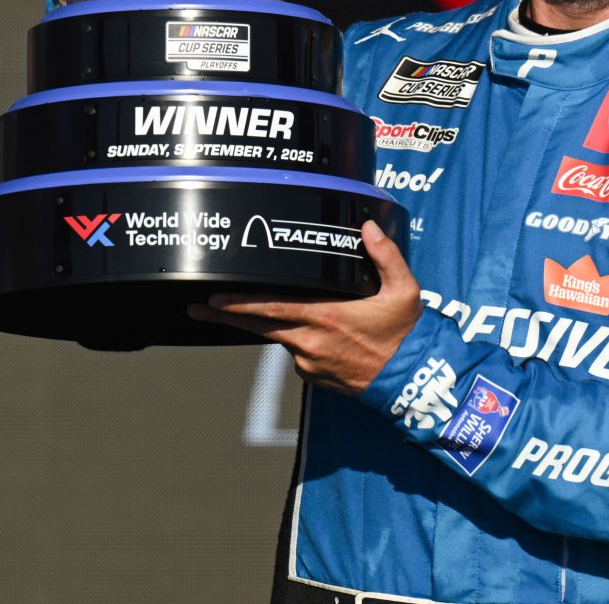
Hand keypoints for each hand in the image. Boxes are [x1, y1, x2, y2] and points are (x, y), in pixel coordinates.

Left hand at [187, 221, 420, 394]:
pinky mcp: (314, 377)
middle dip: (225, 316)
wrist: (411, 381)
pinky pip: (297, 353)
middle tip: (197, 307)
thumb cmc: (406, 334)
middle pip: (258, 326)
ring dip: (264, 325)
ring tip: (241, 312)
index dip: (239, 303)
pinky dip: (297, 340)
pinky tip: (314, 333)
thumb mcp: (404, 289)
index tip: (213, 297)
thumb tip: (368, 227)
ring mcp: (309, 362)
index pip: (271, 308)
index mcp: (325, 316)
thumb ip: (385, 255)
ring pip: (279, 337)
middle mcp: (311, 342)